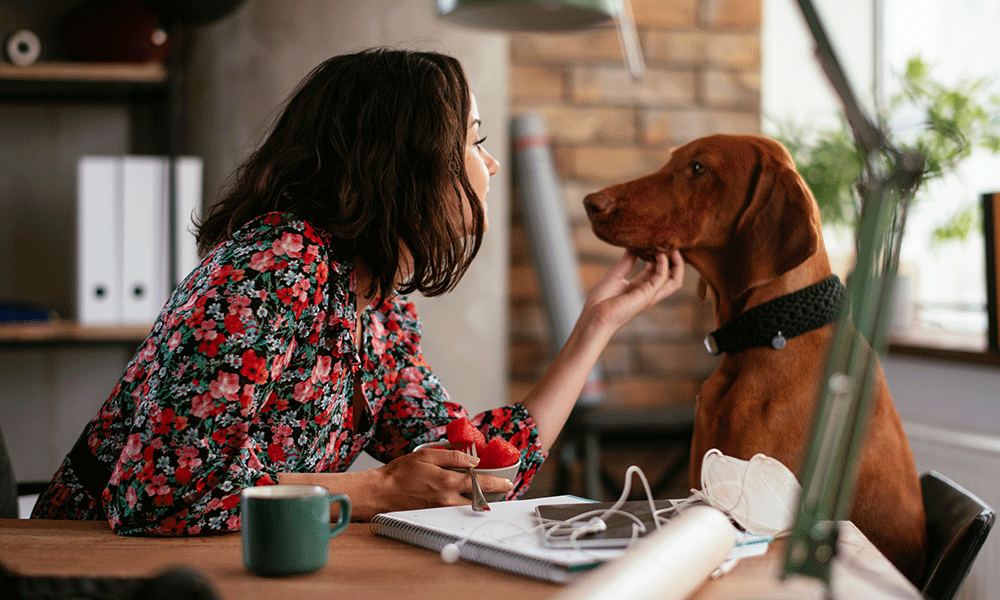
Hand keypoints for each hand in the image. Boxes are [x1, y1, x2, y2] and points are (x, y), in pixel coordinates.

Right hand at [371, 447, 513, 512]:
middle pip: (479, 500)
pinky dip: (463, 504)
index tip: (507, 482)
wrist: (381, 492)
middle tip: (499, 488)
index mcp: (448, 482)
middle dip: (491, 495)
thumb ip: (453, 457)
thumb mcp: (427, 455)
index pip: (481, 483)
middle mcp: (447, 499)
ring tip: (482, 491)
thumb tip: (473, 460)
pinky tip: (462, 497)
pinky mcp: (435, 515)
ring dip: (478, 500)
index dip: (497, 483)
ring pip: (468, 508)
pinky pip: (455, 511)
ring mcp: (441, 510)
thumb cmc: (401, 472)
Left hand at [582, 249, 684, 332]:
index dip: (660, 258)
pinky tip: (659, 254)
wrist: (594, 315)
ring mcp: (649, 295)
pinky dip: (664, 265)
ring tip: (673, 249)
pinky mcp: (648, 295)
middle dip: (674, 261)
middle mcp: (647, 291)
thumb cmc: (600, 300)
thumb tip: (633, 247)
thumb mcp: (615, 275)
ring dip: (677, 265)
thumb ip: (627, 262)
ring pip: (674, 281)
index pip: (657, 271)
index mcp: (639, 287)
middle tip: (671, 245)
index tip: (658, 243)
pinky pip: (663, 278)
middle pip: (671, 277)